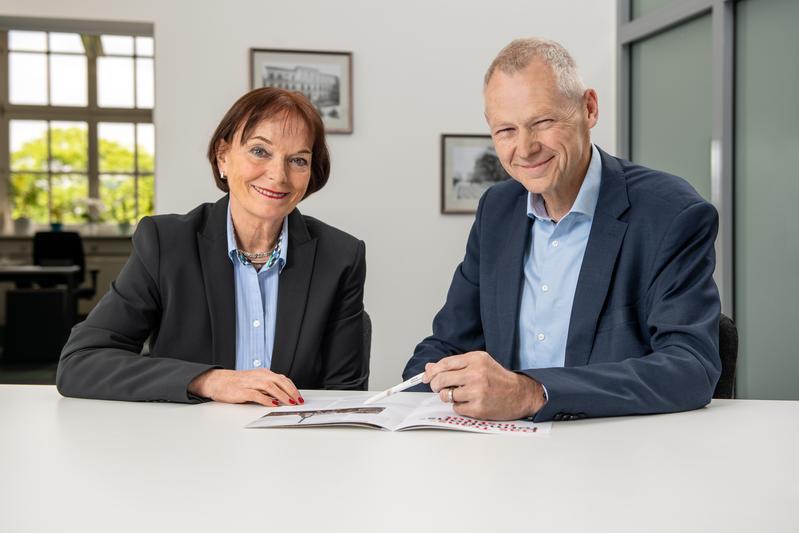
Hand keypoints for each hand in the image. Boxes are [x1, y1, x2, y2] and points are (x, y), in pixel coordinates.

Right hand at [188, 368, 302, 406]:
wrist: (217, 381)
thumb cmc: (237, 383)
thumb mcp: (255, 381)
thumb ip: (267, 387)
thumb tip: (283, 396)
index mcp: (263, 373)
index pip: (282, 379)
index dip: (292, 387)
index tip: (299, 396)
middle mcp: (258, 376)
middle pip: (279, 381)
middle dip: (291, 391)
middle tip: (298, 401)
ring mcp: (250, 382)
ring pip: (270, 386)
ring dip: (282, 395)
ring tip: (290, 403)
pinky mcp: (242, 391)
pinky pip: (256, 394)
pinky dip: (266, 399)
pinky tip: (273, 404)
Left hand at [423, 351, 545, 419]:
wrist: (520, 394)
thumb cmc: (498, 378)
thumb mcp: (479, 363)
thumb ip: (455, 365)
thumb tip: (429, 368)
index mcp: (476, 359)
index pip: (445, 364)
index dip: (432, 371)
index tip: (427, 376)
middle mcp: (476, 374)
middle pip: (441, 379)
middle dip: (435, 385)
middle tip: (438, 387)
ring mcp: (477, 392)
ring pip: (447, 395)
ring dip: (448, 396)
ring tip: (459, 394)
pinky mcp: (478, 408)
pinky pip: (456, 408)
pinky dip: (459, 406)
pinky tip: (470, 402)